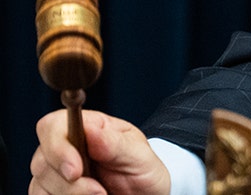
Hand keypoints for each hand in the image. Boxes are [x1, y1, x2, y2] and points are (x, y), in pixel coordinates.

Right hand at [30, 109, 171, 194]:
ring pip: (40, 185)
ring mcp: (55, 172)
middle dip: (70, 182)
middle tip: (99, 191)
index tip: (75, 171)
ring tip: (100, 194)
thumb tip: (90, 128)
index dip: (58, 148)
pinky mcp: (51, 192)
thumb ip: (114, 143)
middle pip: (42, 161)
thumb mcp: (138, 155)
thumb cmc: (142, 170)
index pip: (52, 126)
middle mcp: (65, 147)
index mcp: (87, 127)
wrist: (147, 194)